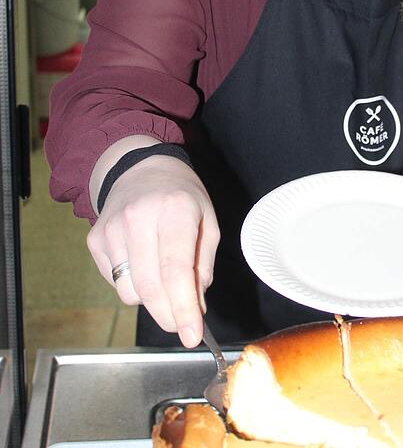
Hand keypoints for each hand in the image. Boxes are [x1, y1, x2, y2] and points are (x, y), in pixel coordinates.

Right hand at [86, 157, 219, 347]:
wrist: (141, 169)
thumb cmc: (181, 196)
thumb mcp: (207, 220)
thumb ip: (203, 264)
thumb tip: (196, 306)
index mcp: (174, 209)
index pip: (175, 269)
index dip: (183, 307)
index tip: (192, 335)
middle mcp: (138, 218)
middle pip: (149, 287)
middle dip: (168, 315)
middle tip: (183, 326)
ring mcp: (111, 229)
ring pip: (129, 291)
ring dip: (151, 299)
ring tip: (164, 277)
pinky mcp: (94, 239)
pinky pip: (114, 282)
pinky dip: (133, 285)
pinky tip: (144, 263)